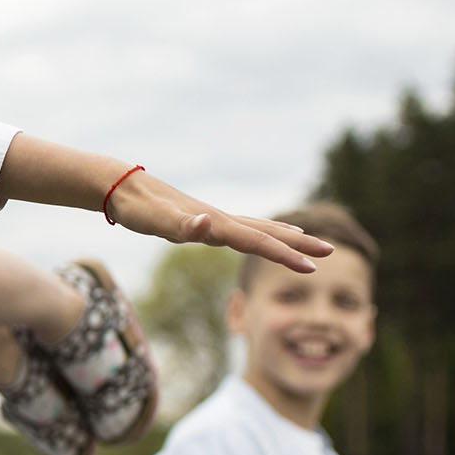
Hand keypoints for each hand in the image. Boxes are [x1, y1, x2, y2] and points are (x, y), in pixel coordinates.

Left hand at [102, 170, 332, 273]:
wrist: (123, 186)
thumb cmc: (138, 208)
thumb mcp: (156, 221)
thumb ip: (182, 225)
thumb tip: (205, 223)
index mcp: (214, 224)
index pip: (257, 241)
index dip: (284, 255)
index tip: (312, 267)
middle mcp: (219, 219)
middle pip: (266, 231)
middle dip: (298, 244)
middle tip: (330, 251)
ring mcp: (212, 219)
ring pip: (256, 227)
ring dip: (283, 235)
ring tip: (307, 240)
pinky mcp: (203, 220)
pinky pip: (240, 228)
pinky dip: (258, 232)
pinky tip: (259, 236)